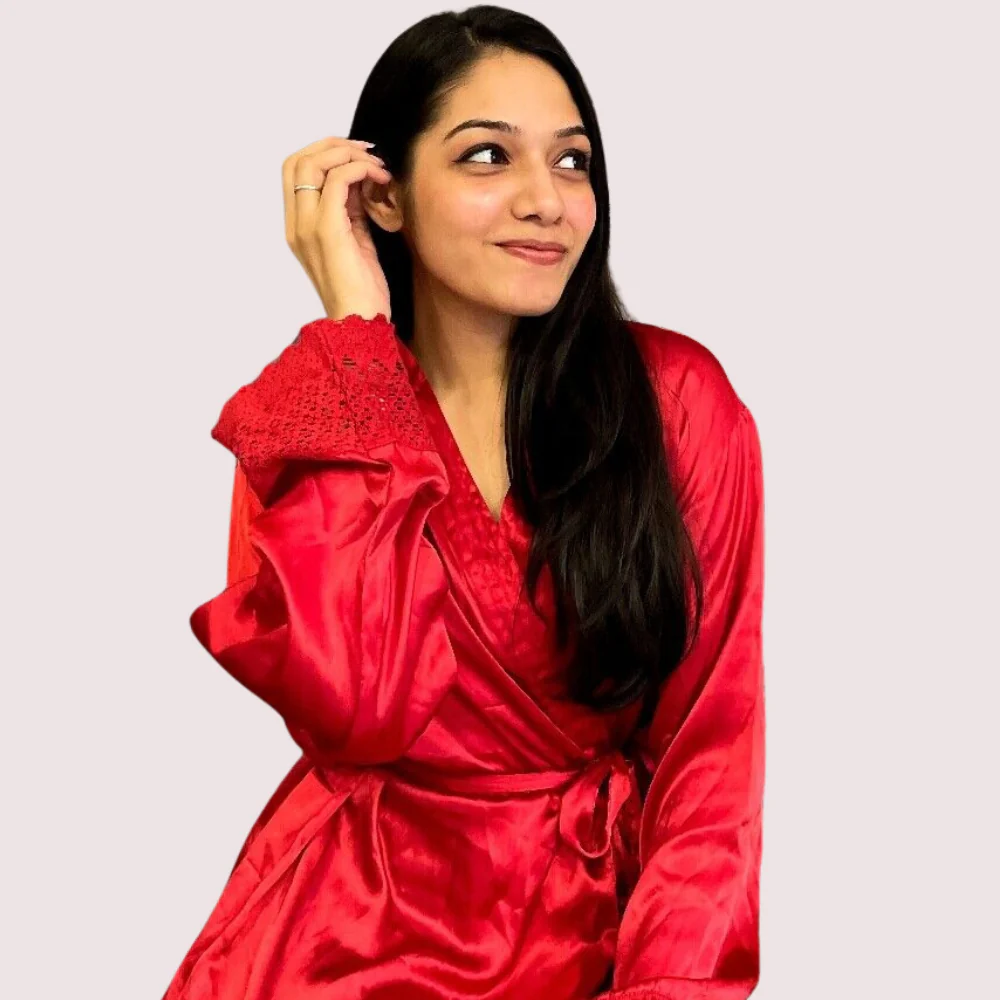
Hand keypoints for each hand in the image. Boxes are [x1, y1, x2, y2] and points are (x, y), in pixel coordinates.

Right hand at [282, 135, 393, 320]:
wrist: (360, 320)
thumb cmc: (361, 290)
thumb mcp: (354, 241)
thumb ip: (350, 211)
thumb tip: (360, 181)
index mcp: (298, 227)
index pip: (295, 171)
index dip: (324, 153)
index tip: (356, 154)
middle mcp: (296, 224)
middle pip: (298, 160)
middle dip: (334, 146)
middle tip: (367, 151)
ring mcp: (307, 226)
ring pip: (313, 164)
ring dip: (348, 155)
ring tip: (377, 165)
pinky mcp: (327, 230)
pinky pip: (337, 181)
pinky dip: (359, 170)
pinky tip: (380, 178)